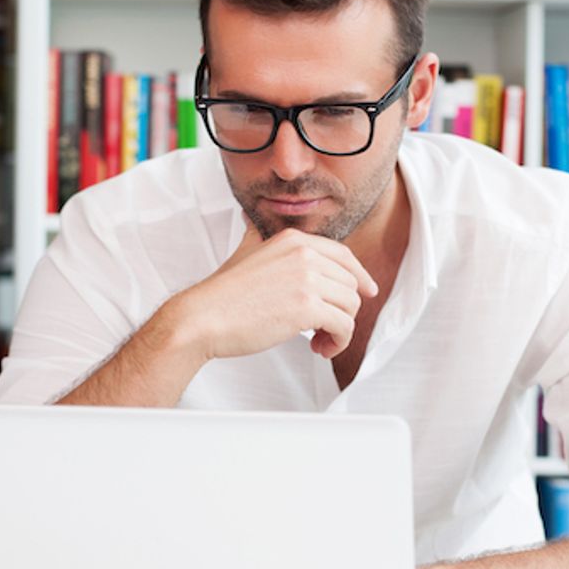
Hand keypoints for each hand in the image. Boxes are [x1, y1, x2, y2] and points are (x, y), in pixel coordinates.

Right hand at [167, 223, 378, 361]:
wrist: (202, 318)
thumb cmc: (222, 295)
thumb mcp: (243, 253)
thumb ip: (255, 236)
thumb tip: (249, 219)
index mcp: (293, 240)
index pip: (344, 256)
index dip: (359, 276)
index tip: (366, 292)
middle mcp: (304, 254)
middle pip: (350, 284)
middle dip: (342, 310)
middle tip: (323, 330)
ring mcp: (306, 279)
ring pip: (351, 306)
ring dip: (340, 330)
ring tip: (320, 342)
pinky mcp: (307, 307)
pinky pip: (344, 326)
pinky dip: (338, 342)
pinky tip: (319, 348)